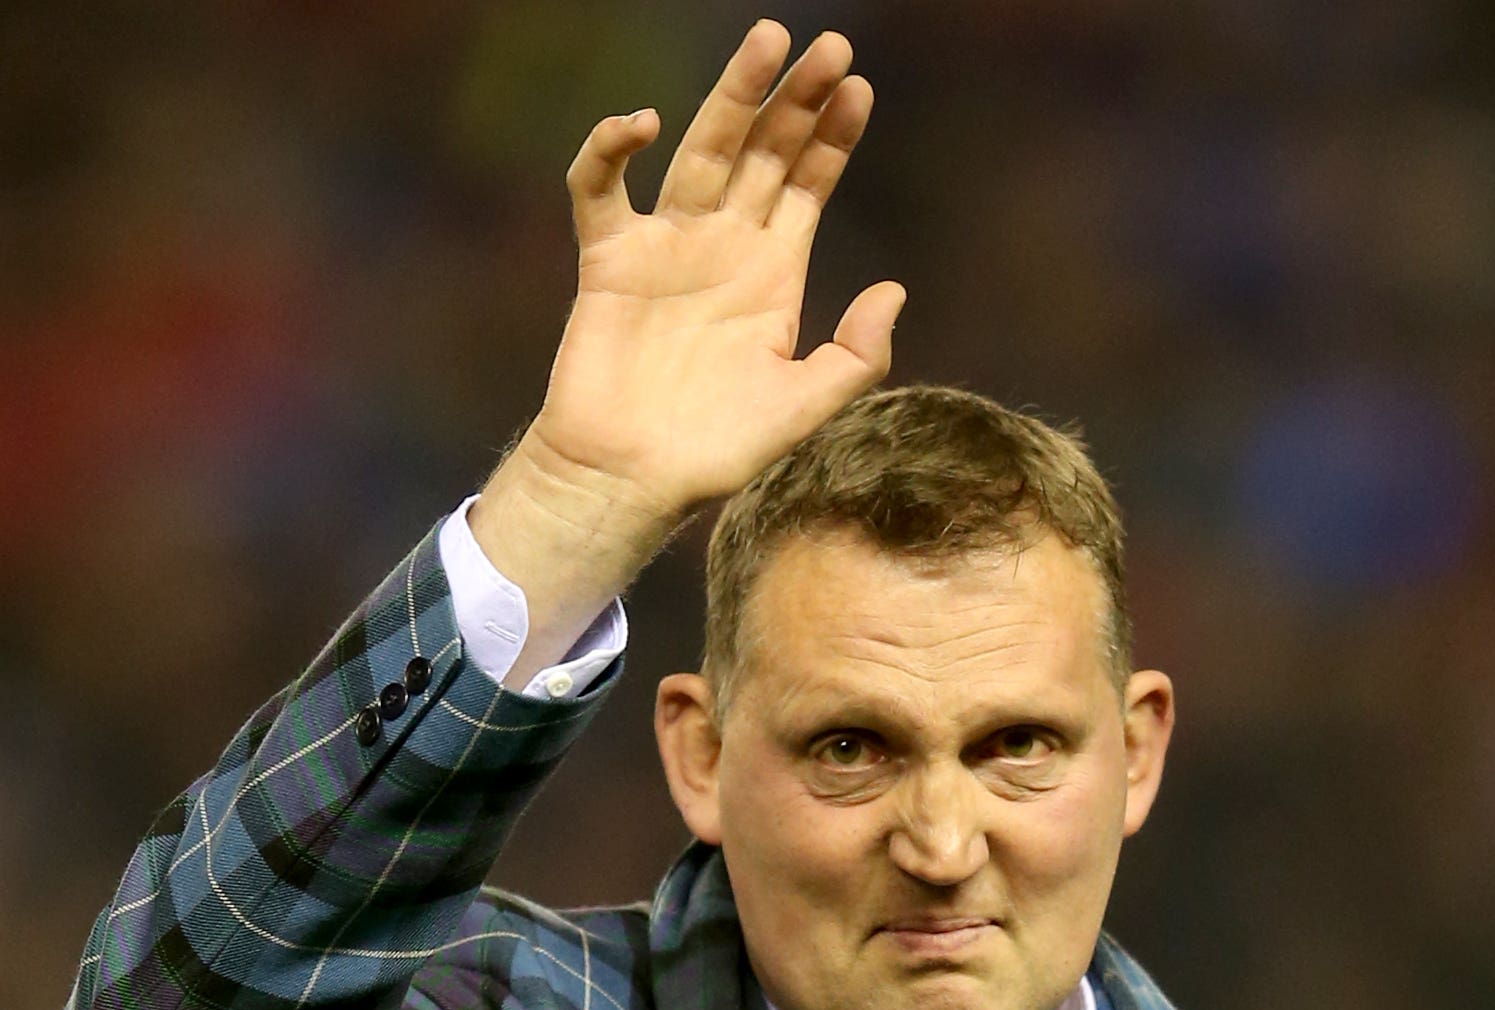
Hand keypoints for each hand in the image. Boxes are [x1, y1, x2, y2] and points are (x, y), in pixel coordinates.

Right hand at [540, 19, 900, 513]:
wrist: (631, 481)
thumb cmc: (718, 453)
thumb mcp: (804, 408)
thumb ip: (855, 356)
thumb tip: (893, 290)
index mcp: (774, 273)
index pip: (809, 185)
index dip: (832, 137)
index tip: (859, 88)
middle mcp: (723, 245)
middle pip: (764, 153)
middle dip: (795, 99)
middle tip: (829, 45)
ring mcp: (665, 246)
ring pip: (701, 151)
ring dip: (732, 97)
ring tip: (767, 43)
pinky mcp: (608, 260)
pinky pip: (602, 189)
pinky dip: (612, 151)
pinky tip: (640, 123)